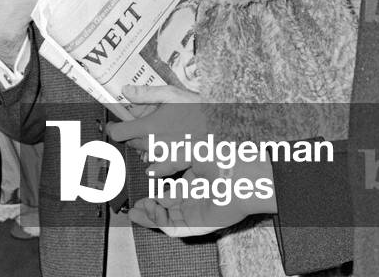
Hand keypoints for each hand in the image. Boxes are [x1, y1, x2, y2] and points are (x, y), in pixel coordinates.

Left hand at [108, 84, 208, 176]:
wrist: (221, 127)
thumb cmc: (197, 108)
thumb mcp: (171, 94)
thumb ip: (146, 93)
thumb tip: (126, 91)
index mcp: (149, 127)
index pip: (119, 133)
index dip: (112, 128)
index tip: (112, 125)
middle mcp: (154, 145)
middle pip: (131, 143)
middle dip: (131, 133)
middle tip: (137, 125)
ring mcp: (165, 158)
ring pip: (144, 154)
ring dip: (144, 147)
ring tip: (151, 137)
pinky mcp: (177, 165)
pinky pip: (158, 171)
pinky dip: (154, 167)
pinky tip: (153, 165)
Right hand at [129, 159, 274, 237]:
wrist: (244, 176)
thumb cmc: (225, 159)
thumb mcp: (191, 151)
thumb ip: (169, 161)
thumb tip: (150, 171)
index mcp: (195, 178)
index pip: (170, 188)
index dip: (154, 191)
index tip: (142, 189)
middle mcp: (195, 196)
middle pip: (167, 206)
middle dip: (149, 207)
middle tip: (134, 206)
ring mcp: (197, 210)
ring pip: (169, 218)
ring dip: (151, 216)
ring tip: (136, 210)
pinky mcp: (199, 223)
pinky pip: (175, 226)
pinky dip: (160, 222)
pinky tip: (149, 214)